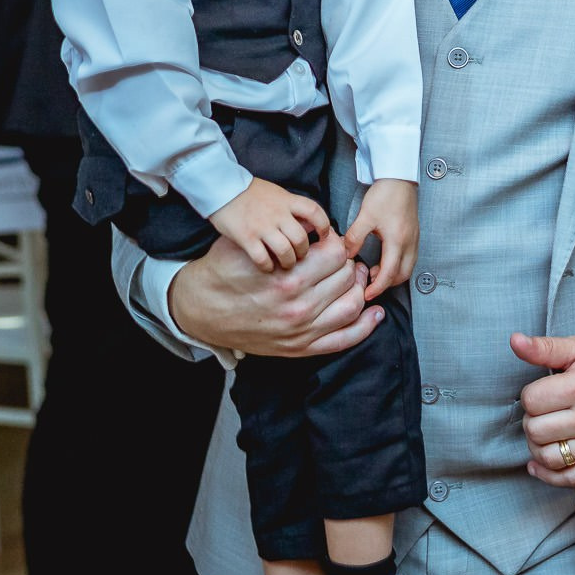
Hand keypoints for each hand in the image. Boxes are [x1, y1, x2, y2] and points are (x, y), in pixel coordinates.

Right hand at [167, 229, 380, 357]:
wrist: (200, 311)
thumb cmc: (222, 273)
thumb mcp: (246, 243)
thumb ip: (279, 234)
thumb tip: (312, 226)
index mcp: (287, 277)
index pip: (336, 254)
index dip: (338, 243)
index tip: (332, 242)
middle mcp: (298, 306)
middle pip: (347, 277)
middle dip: (349, 264)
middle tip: (343, 259)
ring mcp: (301, 330)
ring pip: (351, 305)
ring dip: (358, 289)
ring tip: (354, 279)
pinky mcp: (299, 349)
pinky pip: (343, 340)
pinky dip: (365, 327)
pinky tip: (375, 313)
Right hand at [210, 177, 334, 272]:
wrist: (221, 186)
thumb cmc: (250, 192)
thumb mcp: (276, 193)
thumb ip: (292, 207)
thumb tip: (310, 224)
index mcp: (287, 200)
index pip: (315, 212)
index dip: (323, 226)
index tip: (323, 236)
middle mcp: (277, 213)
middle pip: (301, 238)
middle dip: (303, 251)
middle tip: (299, 255)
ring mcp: (262, 226)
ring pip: (285, 251)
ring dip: (288, 261)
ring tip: (286, 264)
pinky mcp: (246, 237)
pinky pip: (263, 258)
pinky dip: (268, 266)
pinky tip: (267, 266)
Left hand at [344, 179, 417, 298]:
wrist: (399, 177)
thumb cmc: (384, 194)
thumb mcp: (365, 216)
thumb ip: (355, 237)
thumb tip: (347, 255)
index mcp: (397, 240)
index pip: (389, 273)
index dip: (377, 287)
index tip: (366, 294)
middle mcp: (410, 243)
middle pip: (402, 275)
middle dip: (387, 284)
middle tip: (370, 286)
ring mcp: (414, 239)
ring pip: (408, 268)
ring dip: (393, 275)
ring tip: (375, 273)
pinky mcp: (414, 234)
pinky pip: (410, 258)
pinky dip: (398, 265)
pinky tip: (385, 260)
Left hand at [514, 333, 574, 488]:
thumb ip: (546, 347)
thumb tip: (515, 341)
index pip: (530, 400)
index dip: (530, 394)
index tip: (543, 390)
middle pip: (535, 430)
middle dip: (532, 419)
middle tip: (544, 410)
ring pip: (547, 457)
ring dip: (537, 446)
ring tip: (545, 432)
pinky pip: (569, 479)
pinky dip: (548, 475)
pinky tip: (540, 462)